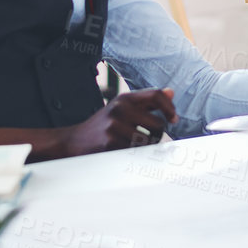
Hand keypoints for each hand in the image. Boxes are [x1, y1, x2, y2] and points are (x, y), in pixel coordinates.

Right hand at [57, 88, 175, 157]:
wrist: (73, 141)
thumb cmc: (103, 125)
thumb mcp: (122, 108)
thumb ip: (147, 102)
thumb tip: (171, 92)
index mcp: (125, 98)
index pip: (156, 95)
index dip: (169, 107)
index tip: (173, 119)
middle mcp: (120, 108)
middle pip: (157, 124)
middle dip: (158, 135)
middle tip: (148, 139)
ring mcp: (114, 126)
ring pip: (148, 141)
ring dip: (145, 148)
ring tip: (132, 145)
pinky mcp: (110, 143)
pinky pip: (135, 152)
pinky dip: (133, 155)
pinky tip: (122, 151)